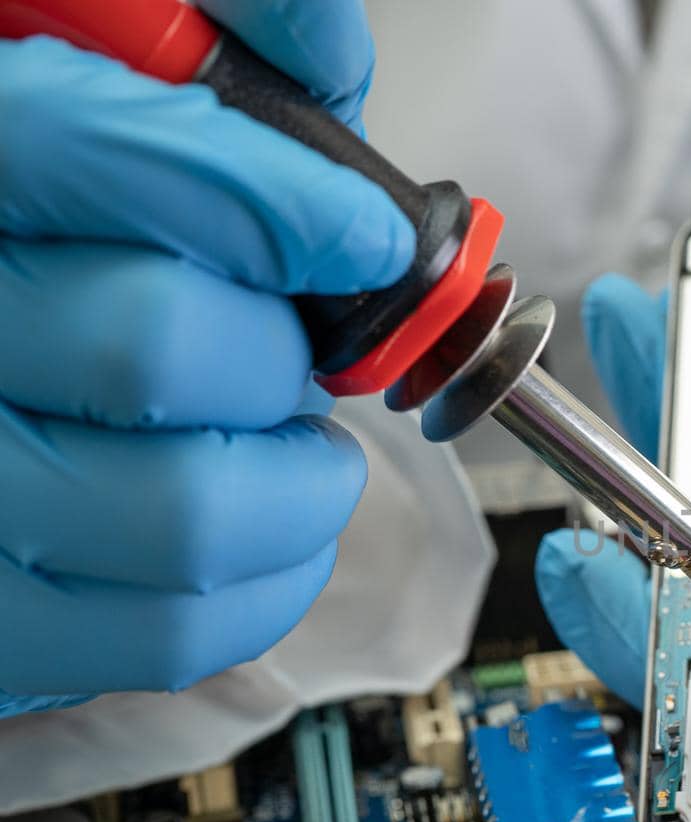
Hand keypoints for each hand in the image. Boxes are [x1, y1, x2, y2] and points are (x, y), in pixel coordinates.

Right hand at [0, 1, 413, 714]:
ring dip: (300, 473)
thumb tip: (322, 41)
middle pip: (158, 344)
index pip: (90, 152)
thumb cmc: (61, 237)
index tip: (367, 235)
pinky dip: (277, 574)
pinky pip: (180, 631)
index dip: (263, 195)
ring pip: (187, 512)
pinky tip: (266, 511)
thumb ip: (210, 40)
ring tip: (287, 435)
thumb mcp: (92, 75)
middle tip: (295, 346)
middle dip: (282, 348)